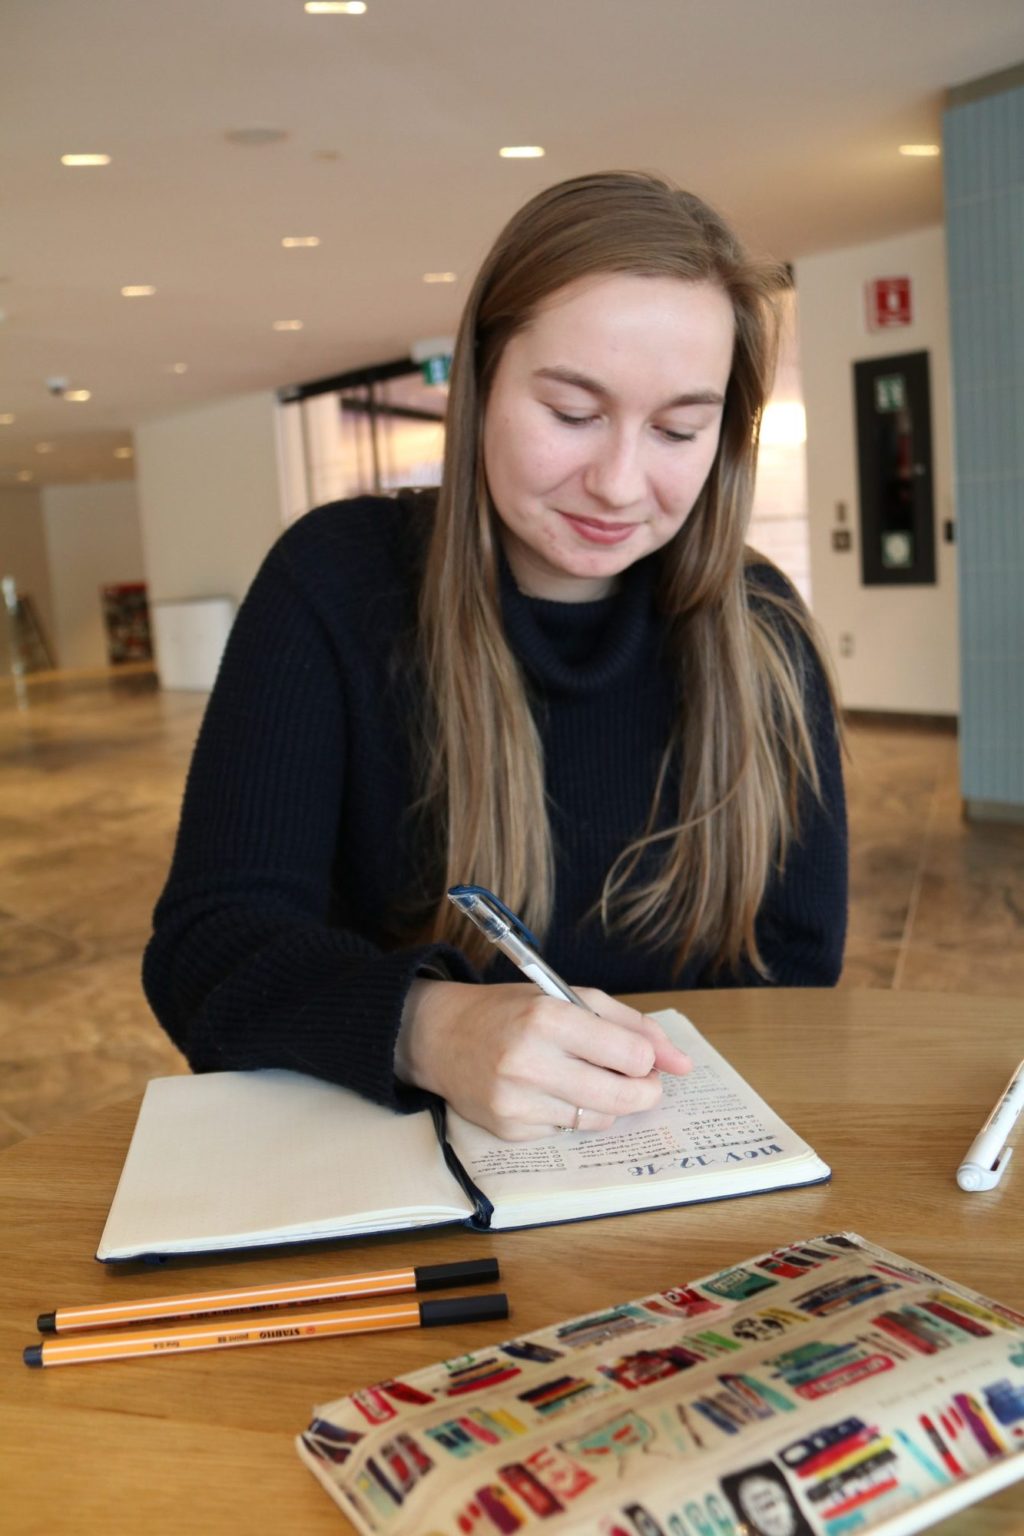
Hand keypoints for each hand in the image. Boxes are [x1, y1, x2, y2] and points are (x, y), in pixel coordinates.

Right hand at [394, 980, 691, 1140]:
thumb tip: (681, 1064)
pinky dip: (569, 1115)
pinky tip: (548, 1093)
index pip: (631, 1055)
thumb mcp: (569, 998)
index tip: (640, 1058)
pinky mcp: (509, 1129)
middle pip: (622, 1097)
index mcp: (549, 1016)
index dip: (646, 1060)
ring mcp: (517, 1100)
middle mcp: (530, 1060)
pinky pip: (566, 1131)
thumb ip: (630, 1026)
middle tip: (637, 1082)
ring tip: (585, 1080)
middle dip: (642, 1092)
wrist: (440, 1036)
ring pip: (598, 1120)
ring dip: (605, 1104)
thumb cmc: (511, 1011)